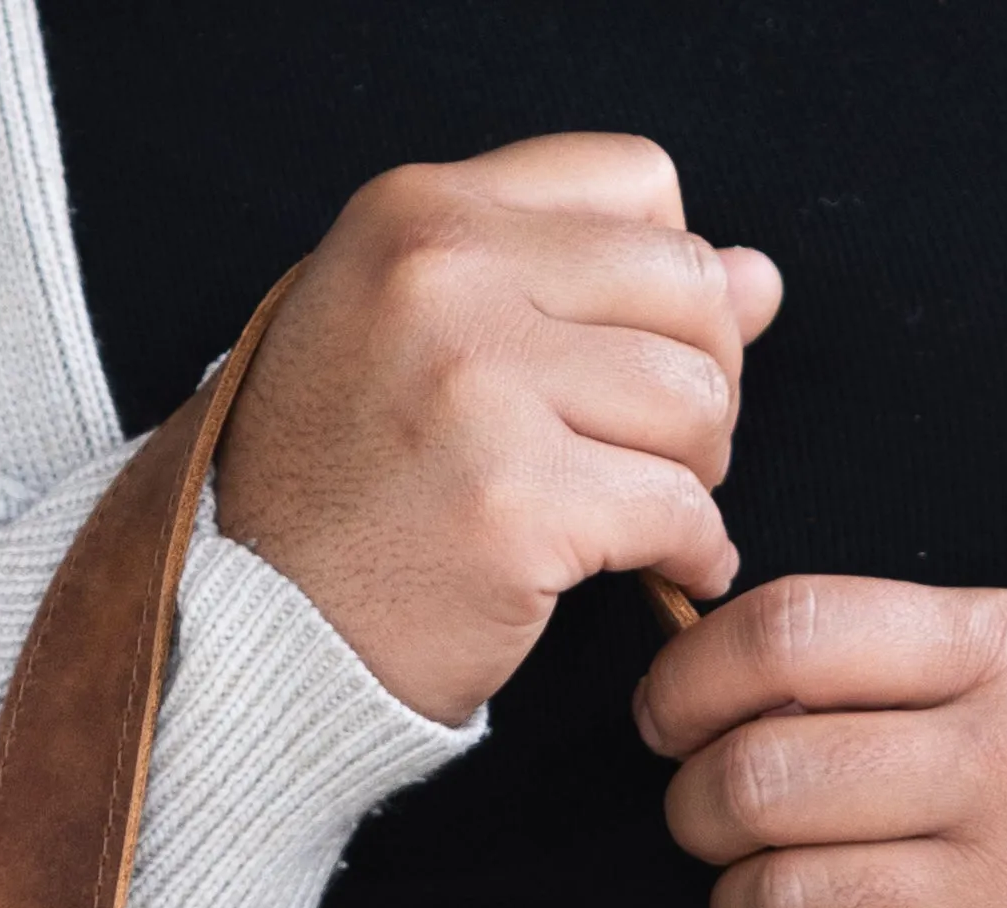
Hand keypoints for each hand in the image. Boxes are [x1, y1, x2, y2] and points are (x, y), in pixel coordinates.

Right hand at [213, 137, 783, 727]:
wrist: (247, 627)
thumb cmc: (340, 491)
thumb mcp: (425, 339)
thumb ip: (584, 288)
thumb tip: (760, 277)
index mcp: (422, 212)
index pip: (636, 181)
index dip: (669, 277)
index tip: (643, 354)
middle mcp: (445, 276)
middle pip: (687, 287)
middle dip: (707, 378)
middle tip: (670, 452)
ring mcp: (477, 390)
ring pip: (695, 400)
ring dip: (701, 472)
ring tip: (651, 514)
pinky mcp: (513, 508)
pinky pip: (678, 510)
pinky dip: (695, 551)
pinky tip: (666, 573)